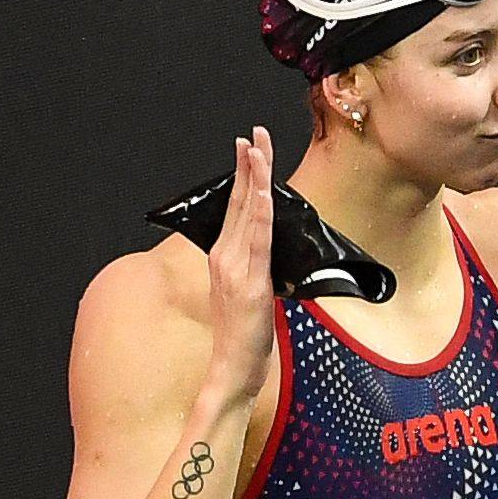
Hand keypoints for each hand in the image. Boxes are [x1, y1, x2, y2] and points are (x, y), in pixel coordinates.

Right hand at [207, 126, 276, 401]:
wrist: (234, 366)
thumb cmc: (246, 333)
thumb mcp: (253, 291)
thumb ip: (258, 266)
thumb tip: (272, 247)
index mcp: (226, 256)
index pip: (237, 207)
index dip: (245, 175)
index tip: (250, 146)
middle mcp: (225, 256)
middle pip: (240, 201)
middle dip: (250, 165)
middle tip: (254, 132)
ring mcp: (235, 268)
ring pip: (247, 214)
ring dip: (253, 180)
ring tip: (257, 149)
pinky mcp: (249, 283)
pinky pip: (256, 242)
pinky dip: (259, 215)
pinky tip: (264, 193)